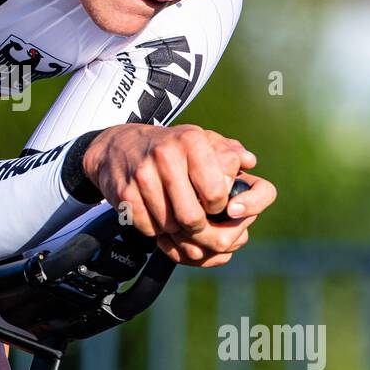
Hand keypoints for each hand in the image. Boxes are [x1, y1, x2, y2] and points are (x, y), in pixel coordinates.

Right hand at [82, 125, 274, 265]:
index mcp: (192, 140)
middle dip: (198, 226)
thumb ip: (231, 152)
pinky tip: (155, 212)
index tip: (214, 204)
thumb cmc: (171, 148)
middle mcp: (166, 154)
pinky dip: (155, 229)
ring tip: (173, 212)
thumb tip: (250, 162)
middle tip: (196, 219)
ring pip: (170, 226)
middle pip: (192, 218)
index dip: (219, 207)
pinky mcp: (124, 193)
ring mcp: (142, 174)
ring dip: (175, 228)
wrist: (119, 147)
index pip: (216, 193)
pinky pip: (148, 229)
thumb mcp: (202, 142)